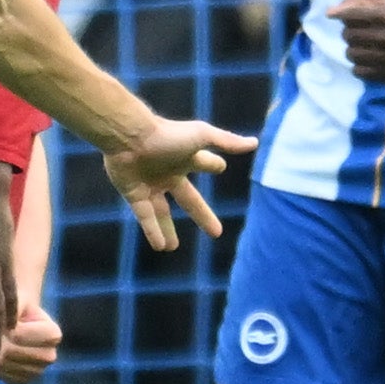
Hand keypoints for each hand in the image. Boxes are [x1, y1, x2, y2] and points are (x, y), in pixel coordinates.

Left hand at [0, 303, 61, 383]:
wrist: (22, 321)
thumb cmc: (18, 307)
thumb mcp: (17, 300)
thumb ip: (10, 308)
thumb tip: (1, 326)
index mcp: (53, 334)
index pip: (17, 335)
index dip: (2, 327)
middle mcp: (50, 356)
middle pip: (9, 352)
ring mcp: (39, 371)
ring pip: (3, 364)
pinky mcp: (25, 380)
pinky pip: (1, 375)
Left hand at [97, 114, 245, 251]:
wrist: (129, 137)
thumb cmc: (167, 135)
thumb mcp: (202, 137)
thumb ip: (227, 142)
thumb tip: (255, 143)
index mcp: (185, 159)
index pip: (204, 163)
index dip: (212, 165)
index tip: (219, 168)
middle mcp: (168, 173)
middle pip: (189, 199)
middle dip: (201, 214)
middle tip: (216, 232)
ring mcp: (150, 185)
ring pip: (161, 212)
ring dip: (166, 229)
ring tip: (171, 248)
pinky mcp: (134, 194)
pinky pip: (145, 216)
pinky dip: (152, 230)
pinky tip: (160, 247)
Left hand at [335, 0, 384, 83]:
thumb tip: (337, 7)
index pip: (351, 14)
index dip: (338, 14)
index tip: (331, 15)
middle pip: (348, 35)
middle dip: (350, 30)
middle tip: (360, 30)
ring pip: (351, 54)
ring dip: (354, 48)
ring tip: (365, 44)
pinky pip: (359, 72)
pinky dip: (359, 65)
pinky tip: (369, 59)